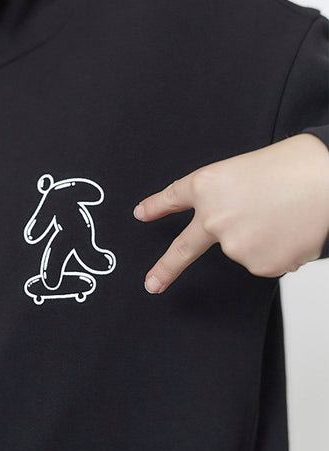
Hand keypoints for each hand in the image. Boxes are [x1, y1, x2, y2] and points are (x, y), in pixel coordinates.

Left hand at [135, 133, 328, 293]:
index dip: (155, 206)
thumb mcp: (241, 169)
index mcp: (205, 186)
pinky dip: (278, 251)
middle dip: (165, 269)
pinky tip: (291, 231)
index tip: (141, 214)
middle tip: (152, 284)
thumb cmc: (291, 167)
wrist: (326, 181)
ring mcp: (233, 246)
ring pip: (241, 250)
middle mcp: (212, 218)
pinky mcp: (259, 265)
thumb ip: (220, 196)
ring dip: (259, 239)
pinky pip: (264, 262)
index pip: (173, 198)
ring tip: (281, 215)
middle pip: (186, 248)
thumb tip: (217, 227)